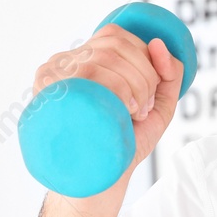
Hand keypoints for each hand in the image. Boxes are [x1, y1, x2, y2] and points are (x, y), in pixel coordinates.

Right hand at [32, 24, 185, 173]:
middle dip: (144, 74)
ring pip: (104, 57)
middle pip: (113, 44)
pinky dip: (118, 89)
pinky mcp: (48, 94)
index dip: (144, 55)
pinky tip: (123, 111)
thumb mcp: (155, 106)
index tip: (152, 90)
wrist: (97, 180)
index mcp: (82, 62)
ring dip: (134, 84)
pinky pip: (89, 74)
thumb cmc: (123, 143)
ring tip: (134, 113)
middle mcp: (63, 64)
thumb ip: (168, 74)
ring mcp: (51, 77)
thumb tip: (160, 44)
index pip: (115, 36)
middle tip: (143, 108)